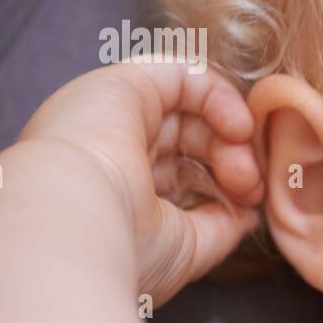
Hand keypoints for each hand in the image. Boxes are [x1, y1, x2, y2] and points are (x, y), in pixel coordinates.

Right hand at [18, 59, 263, 304]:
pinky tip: (238, 128)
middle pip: (192, 144)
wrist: (71, 221)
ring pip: (191, 113)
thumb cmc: (122, 246)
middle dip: (233, 164)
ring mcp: (113, 116)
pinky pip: (184, 75)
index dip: (224, 186)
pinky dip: (220, 96)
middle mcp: (110, 152)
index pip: (182, 177)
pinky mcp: (122, 84)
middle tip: (251, 189)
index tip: (247, 207)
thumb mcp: (185, 247)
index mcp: (115, 193)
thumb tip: (248, 215)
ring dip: (230, 137)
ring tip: (243, 170)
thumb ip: (219, 226)